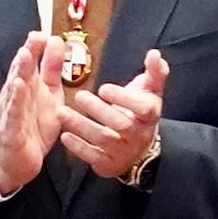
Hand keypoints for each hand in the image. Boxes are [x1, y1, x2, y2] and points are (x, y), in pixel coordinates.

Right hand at [0, 31, 74, 204]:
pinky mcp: (11, 129)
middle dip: (28, 54)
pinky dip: (16, 99)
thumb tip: (56, 42)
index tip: (44, 33)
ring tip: (25, 55)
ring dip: (19, 71)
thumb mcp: (49, 95)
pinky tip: (18, 86)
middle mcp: (17, 96)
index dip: (36, 47)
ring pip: (14, 88)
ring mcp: (12, 111)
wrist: (19, 161)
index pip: (30, 62)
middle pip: (21, 71)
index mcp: (28, 86)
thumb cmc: (33, 127)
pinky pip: (13, 113)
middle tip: (34, 38)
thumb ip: (52, 70)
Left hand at [58, 50, 169, 185]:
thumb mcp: (150, 91)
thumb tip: (155, 53)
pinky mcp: (109, 164)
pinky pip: (93, 157)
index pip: (143, 108)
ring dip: (82, 126)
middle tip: (80, 96)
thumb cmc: (140, 111)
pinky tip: (65, 135)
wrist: (139, 145)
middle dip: (98, 110)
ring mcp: (125, 152)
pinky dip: (78, 148)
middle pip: (121, 125)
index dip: (123, 98)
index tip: (103, 88)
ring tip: (63, 113)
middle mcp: (139, 136)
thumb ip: (154, 72)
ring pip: (103, 140)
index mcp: (150, 115)